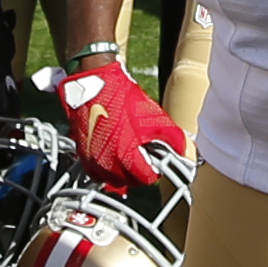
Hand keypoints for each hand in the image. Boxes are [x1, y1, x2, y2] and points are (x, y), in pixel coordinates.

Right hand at [58, 56, 192, 195]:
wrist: (95, 84)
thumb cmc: (123, 99)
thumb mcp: (155, 118)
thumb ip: (173, 139)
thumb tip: (184, 153)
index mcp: (126, 157)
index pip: (146, 179)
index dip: (154, 170)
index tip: (156, 161)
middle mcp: (107, 164)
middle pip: (129, 182)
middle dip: (138, 173)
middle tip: (143, 157)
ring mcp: (92, 160)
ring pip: (111, 180)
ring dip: (122, 174)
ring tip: (128, 158)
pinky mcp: (83, 154)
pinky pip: (96, 172)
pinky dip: (105, 170)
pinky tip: (112, 156)